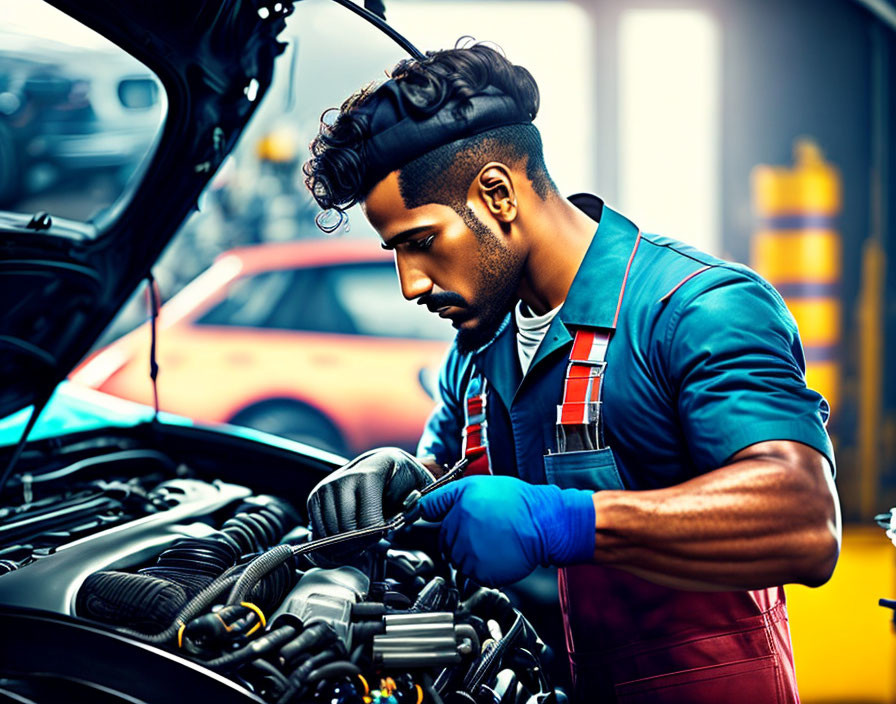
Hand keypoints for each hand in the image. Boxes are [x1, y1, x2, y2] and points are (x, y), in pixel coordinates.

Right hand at [307, 447, 433, 537]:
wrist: (385, 465)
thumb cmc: (403, 481)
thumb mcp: (418, 491)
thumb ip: (411, 511)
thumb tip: (391, 535)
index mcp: (372, 471)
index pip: (369, 520)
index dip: (377, 537)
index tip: (384, 538)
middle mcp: (344, 476)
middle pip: (347, 529)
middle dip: (361, 545)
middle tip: (373, 544)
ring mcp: (327, 487)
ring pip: (331, 534)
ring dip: (346, 547)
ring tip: (362, 544)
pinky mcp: (315, 498)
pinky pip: (319, 532)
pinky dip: (331, 544)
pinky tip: (347, 541)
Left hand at [418, 476, 594, 585]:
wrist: (543, 523)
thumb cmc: (516, 502)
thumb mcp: (476, 485)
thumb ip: (444, 496)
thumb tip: (421, 506)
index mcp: (458, 509)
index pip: (430, 515)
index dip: (434, 517)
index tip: (427, 521)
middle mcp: (460, 534)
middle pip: (445, 541)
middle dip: (459, 536)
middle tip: (483, 529)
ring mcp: (470, 556)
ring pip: (457, 560)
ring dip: (470, 554)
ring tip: (492, 541)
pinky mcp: (483, 574)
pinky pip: (473, 574)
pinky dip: (482, 568)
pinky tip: (497, 553)